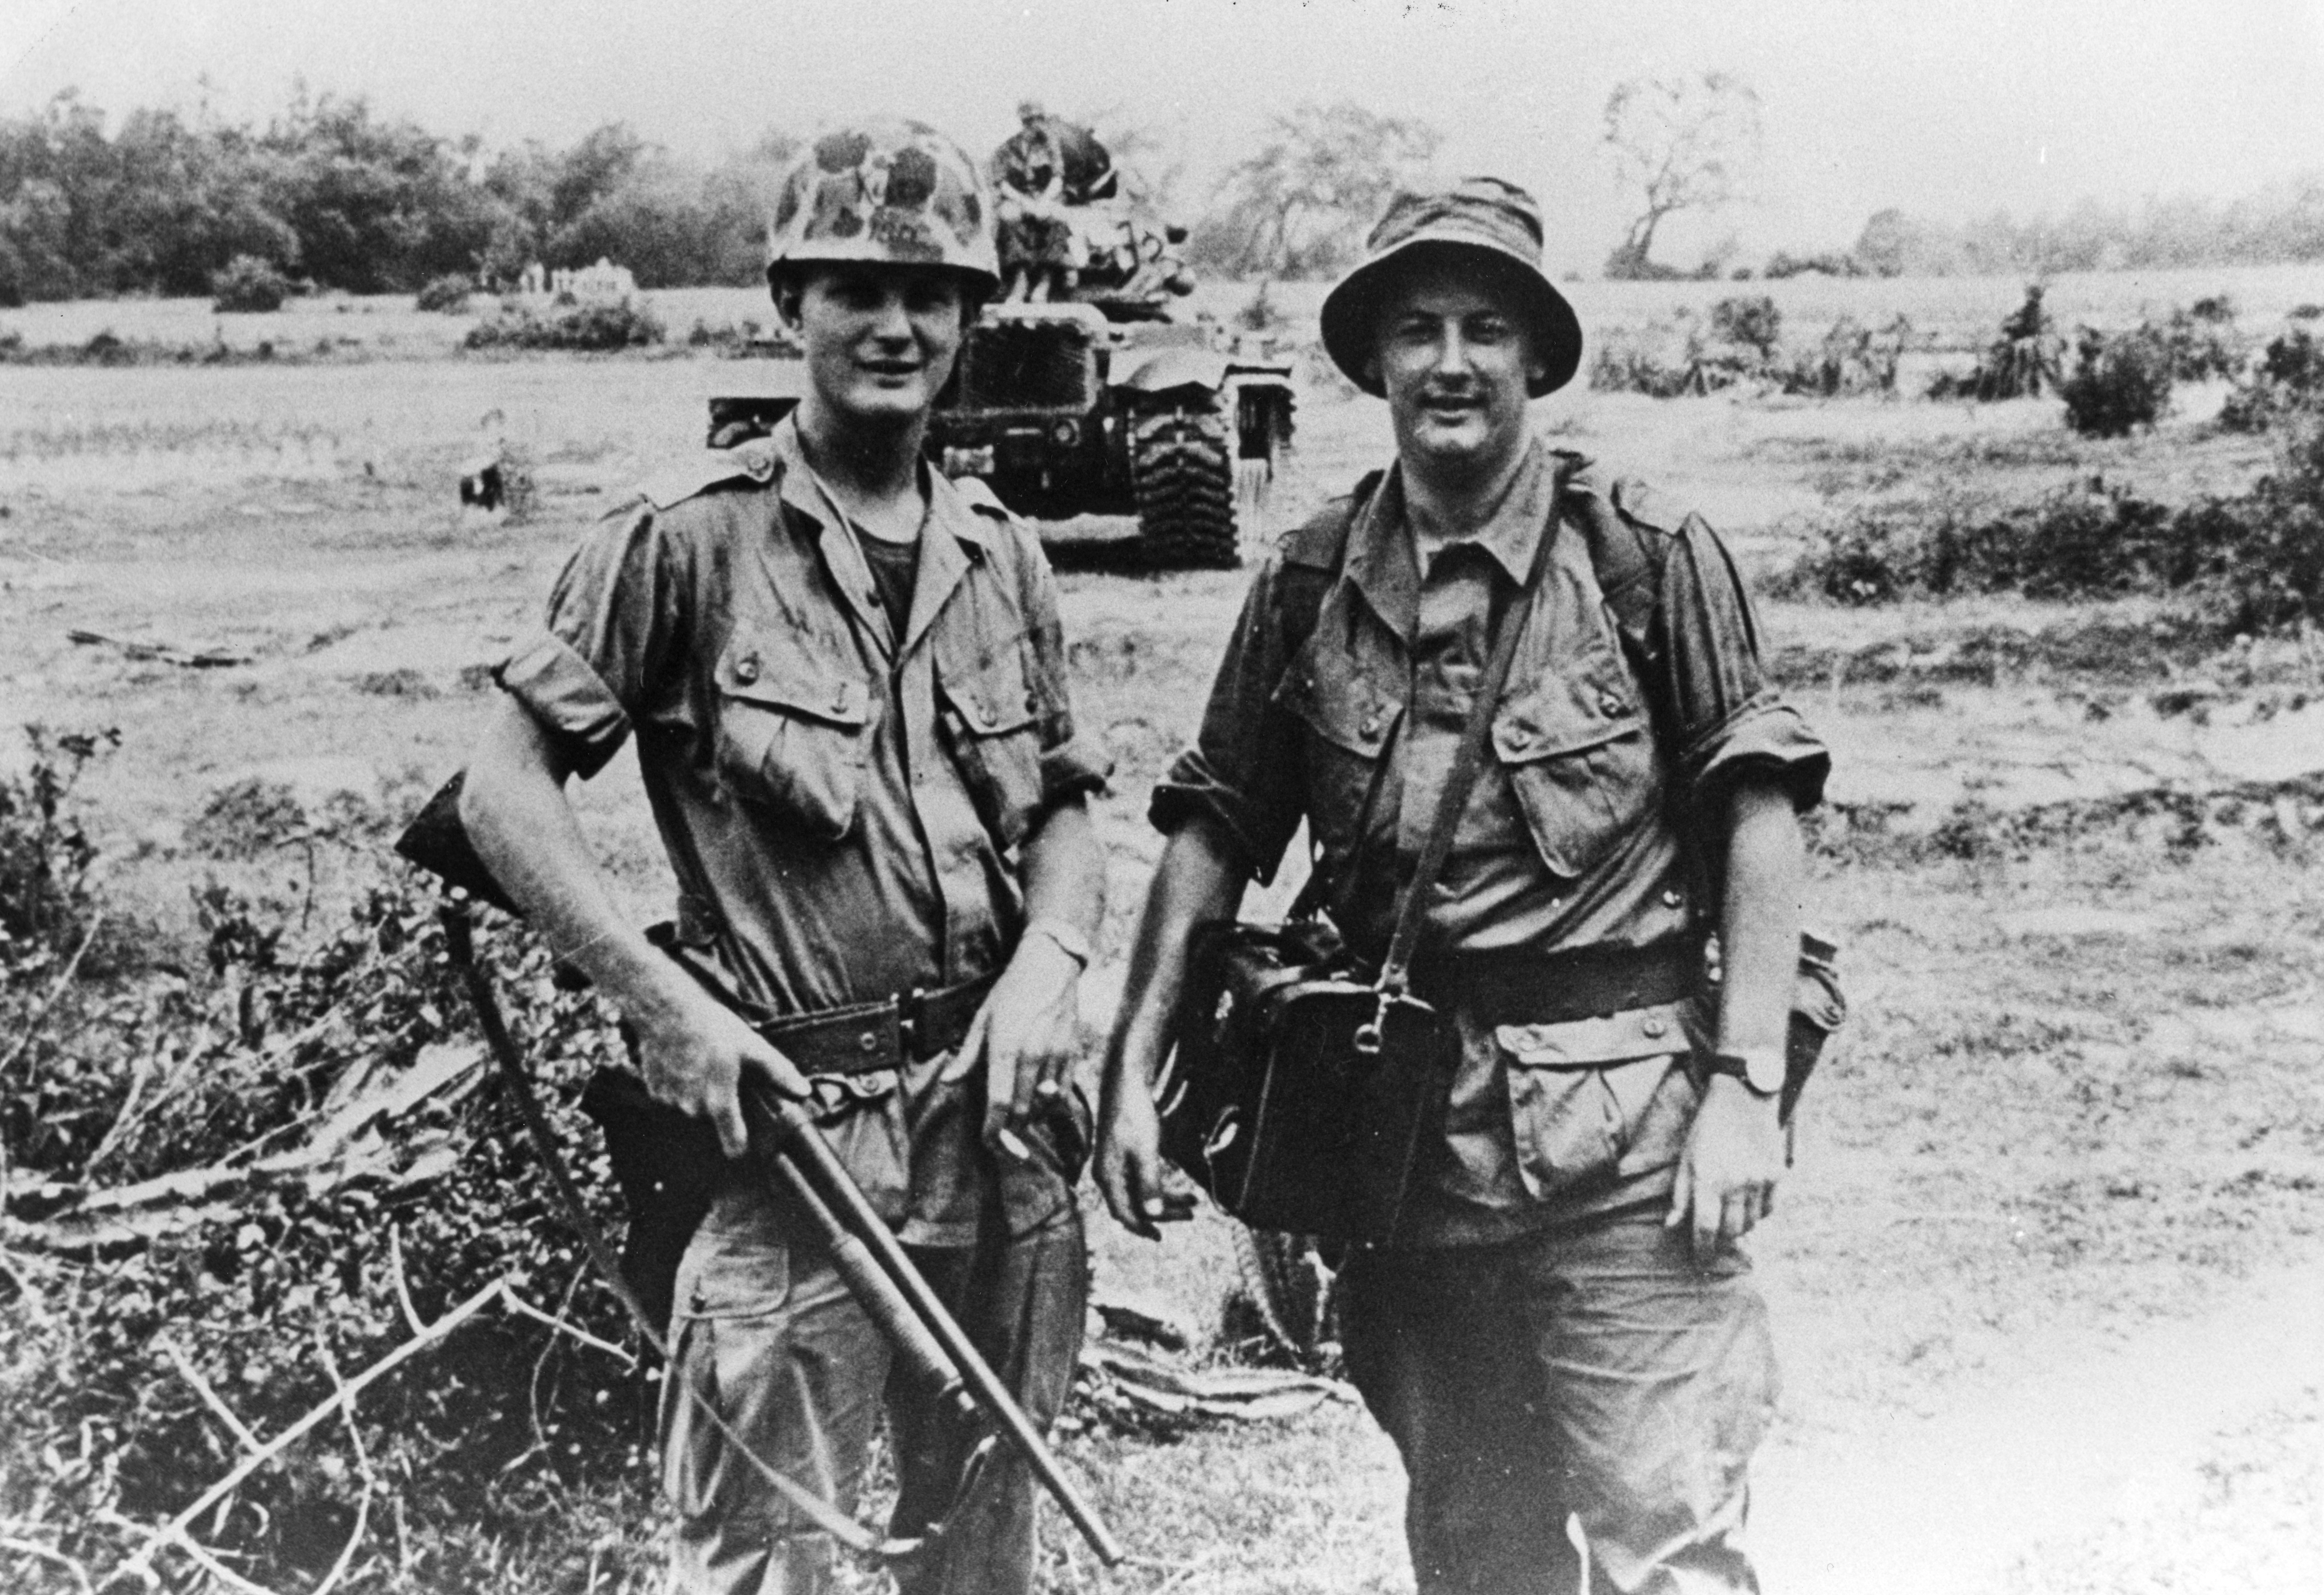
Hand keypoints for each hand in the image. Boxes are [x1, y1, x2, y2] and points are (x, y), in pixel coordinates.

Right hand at [632, 983, 809, 1159]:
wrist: (666, 1009)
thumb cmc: (712, 1027)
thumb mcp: (752, 1047)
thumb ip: (778, 1073)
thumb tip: (803, 1093)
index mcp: (718, 1103)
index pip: (734, 1148)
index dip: (743, 1146)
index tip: (748, 1139)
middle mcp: (692, 1109)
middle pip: (714, 1123)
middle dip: (721, 1106)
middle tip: (726, 1078)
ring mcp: (670, 1103)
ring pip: (693, 1110)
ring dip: (700, 1097)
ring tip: (704, 1067)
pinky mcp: (654, 1092)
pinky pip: (674, 1100)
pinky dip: (681, 1087)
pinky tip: (685, 1064)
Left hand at [943, 931, 1082, 1143]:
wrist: (1050, 967)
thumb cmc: (1011, 992)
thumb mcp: (982, 1019)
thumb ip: (968, 1055)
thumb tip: (948, 1082)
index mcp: (1005, 1048)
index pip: (999, 1102)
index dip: (993, 1130)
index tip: (988, 1142)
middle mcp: (1032, 1056)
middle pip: (1021, 1110)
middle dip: (1010, 1130)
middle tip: (1000, 1136)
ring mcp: (1055, 1056)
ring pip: (1043, 1105)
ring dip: (1029, 1119)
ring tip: (1017, 1120)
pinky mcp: (1072, 1055)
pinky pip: (1063, 1093)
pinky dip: (1050, 1106)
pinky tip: (1039, 1105)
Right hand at [1095, 1071, 1193, 1239]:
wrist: (1126, 1084)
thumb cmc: (1133, 1115)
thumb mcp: (1145, 1151)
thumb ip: (1149, 1184)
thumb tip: (1154, 1214)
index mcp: (1108, 1176)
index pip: (1124, 1213)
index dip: (1142, 1227)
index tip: (1161, 1237)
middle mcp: (1108, 1175)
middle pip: (1134, 1205)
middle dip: (1163, 1212)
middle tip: (1190, 1215)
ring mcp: (1116, 1166)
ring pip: (1140, 1193)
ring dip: (1166, 1199)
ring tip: (1192, 1201)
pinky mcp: (1124, 1158)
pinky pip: (1141, 1180)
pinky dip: (1160, 1185)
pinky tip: (1178, 1187)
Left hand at [1666, 1074, 1784, 1261]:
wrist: (1743, 1098)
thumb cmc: (1707, 1129)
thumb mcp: (1686, 1159)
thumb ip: (1680, 1196)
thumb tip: (1671, 1227)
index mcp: (1708, 1180)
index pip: (1706, 1230)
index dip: (1703, 1250)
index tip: (1700, 1261)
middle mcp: (1736, 1184)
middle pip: (1732, 1231)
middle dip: (1721, 1240)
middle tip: (1714, 1240)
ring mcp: (1760, 1180)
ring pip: (1752, 1223)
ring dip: (1739, 1227)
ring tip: (1729, 1218)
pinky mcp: (1777, 1174)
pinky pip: (1770, 1209)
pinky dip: (1758, 1213)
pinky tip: (1748, 1204)